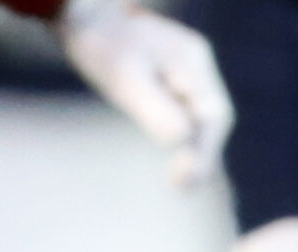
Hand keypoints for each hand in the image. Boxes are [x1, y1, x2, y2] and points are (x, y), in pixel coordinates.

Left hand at [58, 0, 233, 187]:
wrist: (82, 15)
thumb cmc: (101, 44)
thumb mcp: (125, 79)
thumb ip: (156, 110)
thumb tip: (183, 144)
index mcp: (192, 62)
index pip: (215, 115)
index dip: (206, 151)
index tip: (186, 180)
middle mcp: (196, 65)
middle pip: (213, 117)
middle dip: (204, 154)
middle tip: (183, 188)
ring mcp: (185, 70)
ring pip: (201, 117)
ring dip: (195, 149)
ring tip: (181, 182)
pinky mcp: (169, 77)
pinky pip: (186, 112)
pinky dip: (184, 137)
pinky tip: (173, 157)